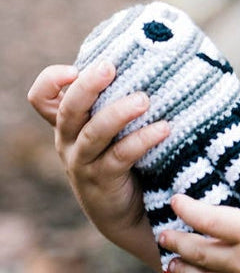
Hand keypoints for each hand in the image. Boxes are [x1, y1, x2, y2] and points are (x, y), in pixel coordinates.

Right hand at [27, 61, 167, 268]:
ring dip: (118, 113)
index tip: (75, 68)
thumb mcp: (114, 128)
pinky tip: (164, 128)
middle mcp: (69, 141)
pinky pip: (121, 156)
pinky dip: (142, 140)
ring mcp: (83, 163)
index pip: (42, 98)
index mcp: (69, 124)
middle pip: (68, 110)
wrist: (126, 211)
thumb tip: (158, 62)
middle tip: (110, 67)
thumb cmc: (125, 157)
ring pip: (93, 133)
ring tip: (144, 100)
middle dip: (87, 86)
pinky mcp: (104, 180)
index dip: (51, 81)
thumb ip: (121, 99)